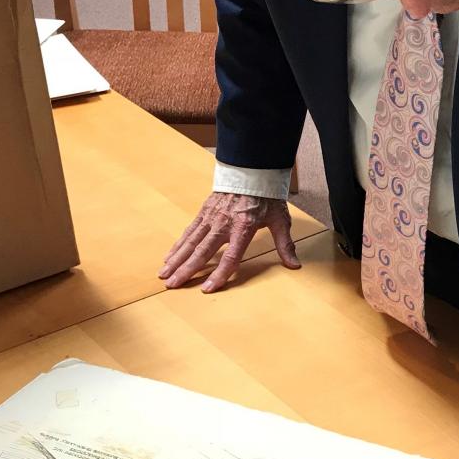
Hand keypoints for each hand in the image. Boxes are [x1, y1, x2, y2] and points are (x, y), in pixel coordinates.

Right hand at [159, 192, 300, 292]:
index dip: (219, 274)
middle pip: (202, 251)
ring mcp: (211, 217)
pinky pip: (188, 231)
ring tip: (164, 274)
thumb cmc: (267, 196)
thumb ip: (285, 244)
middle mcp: (223, 224)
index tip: (207, 289)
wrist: (252, 169)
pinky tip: (169, 257)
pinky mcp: (204, 212)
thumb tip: (294, 265)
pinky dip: (178, 245)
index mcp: (243, 228)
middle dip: (186, 270)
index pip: (230, 257)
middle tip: (172, 285)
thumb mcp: (280, 219)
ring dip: (176, 260)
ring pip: (190, 242)